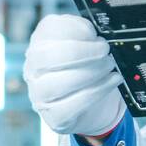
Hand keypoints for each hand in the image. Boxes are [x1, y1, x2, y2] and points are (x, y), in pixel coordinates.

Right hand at [24, 14, 125, 136]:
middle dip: (81, 52)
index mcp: (41, 43)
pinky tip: (110, 82)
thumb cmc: (89, 69)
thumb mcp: (88, 46)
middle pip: (45, 57)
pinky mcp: (53, 117)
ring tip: (109, 67)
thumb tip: (96, 35)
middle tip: (104, 51)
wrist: (94, 105)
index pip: (47, 30)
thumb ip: (89, 35)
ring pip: (54, 85)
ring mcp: (40, 95)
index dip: (73, 29)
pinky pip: (69, 108)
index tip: (94, 33)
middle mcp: (34, 68)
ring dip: (88, 73)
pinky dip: (94, 93)